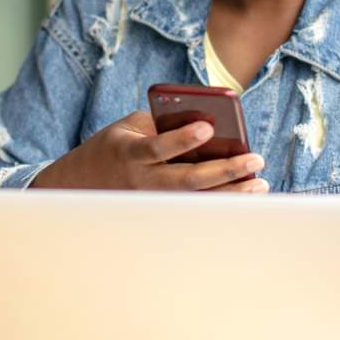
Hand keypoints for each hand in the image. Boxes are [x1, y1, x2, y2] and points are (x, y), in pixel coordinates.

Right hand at [31, 110, 267, 191]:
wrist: (80, 184)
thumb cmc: (114, 147)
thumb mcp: (130, 127)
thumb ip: (164, 124)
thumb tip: (210, 129)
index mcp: (130, 154)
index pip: (158, 148)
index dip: (181, 139)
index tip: (207, 127)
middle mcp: (142, 182)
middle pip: (187, 181)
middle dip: (224, 171)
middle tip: (255, 160)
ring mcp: (152, 203)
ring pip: (196, 201)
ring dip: (230, 193)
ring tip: (259, 183)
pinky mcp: (160, 214)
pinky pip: (195, 209)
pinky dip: (221, 203)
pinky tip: (245, 197)